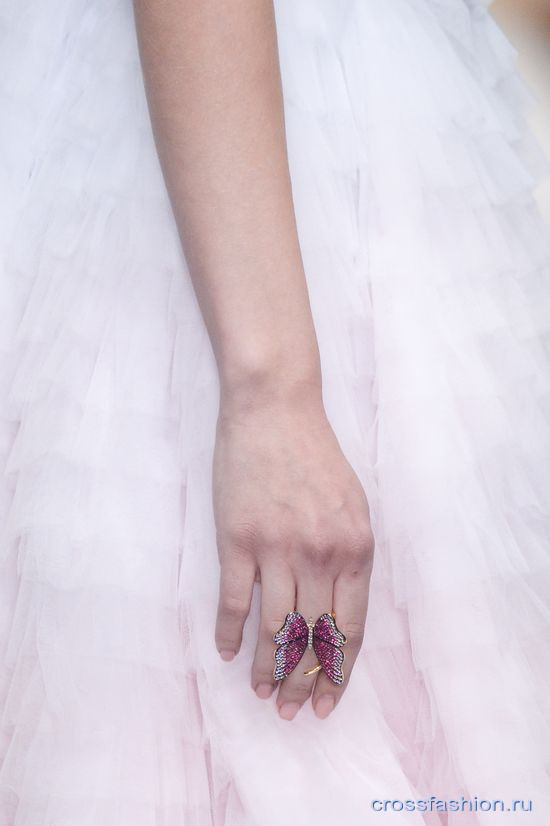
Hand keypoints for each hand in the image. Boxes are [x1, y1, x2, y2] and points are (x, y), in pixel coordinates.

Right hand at [213, 385, 374, 720]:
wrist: (275, 408)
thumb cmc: (315, 455)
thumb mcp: (353, 504)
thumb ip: (351, 556)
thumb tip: (339, 609)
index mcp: (355, 548)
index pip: (349, 629)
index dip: (337, 673)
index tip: (327, 702)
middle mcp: (319, 555)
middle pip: (312, 638)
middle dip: (303, 683)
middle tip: (292, 711)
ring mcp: (276, 548)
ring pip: (274, 628)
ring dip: (266, 669)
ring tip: (261, 694)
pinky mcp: (237, 539)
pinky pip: (233, 601)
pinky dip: (228, 632)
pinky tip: (226, 652)